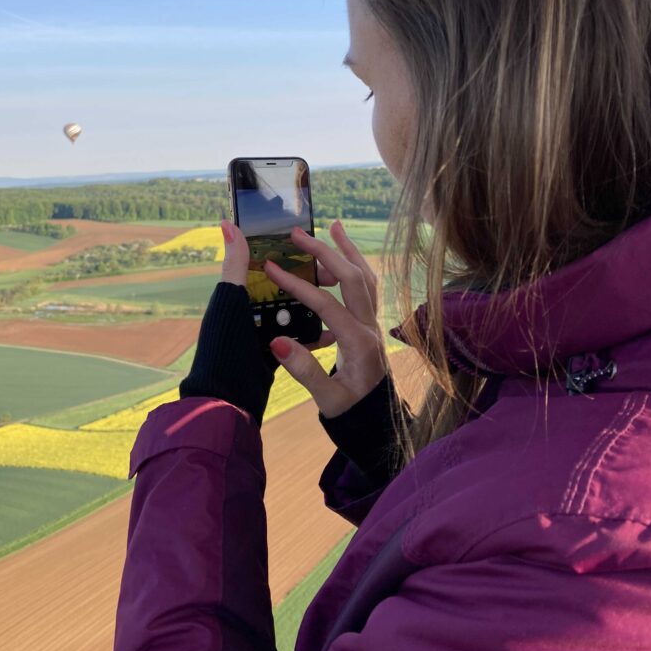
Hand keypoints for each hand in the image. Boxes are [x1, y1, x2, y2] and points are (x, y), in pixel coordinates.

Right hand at [262, 220, 389, 419]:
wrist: (379, 423)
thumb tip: (278, 342)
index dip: (298, 285)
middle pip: (352, 278)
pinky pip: (367, 287)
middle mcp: (370, 328)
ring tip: (332, 227)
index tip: (271, 268)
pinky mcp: (371, 325)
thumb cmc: (352, 413)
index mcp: (359, 344)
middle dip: (324, 253)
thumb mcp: (327, 399)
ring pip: (366, 277)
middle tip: (297, 234)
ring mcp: (374, 324)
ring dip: (348, 251)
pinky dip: (356, 265)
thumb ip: (304, 371)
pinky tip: (344, 256)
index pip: (326, 304)